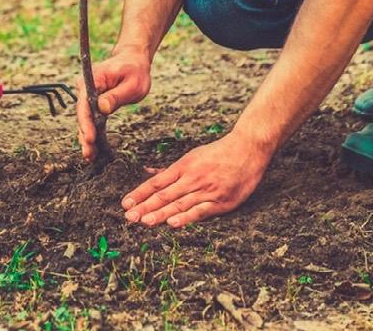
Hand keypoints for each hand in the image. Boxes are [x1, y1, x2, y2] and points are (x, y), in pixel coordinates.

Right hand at [77, 46, 151, 161]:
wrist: (133, 60)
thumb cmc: (135, 70)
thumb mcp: (132, 83)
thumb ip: (117, 96)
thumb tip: (102, 108)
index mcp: (94, 79)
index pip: (85, 103)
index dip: (86, 122)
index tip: (90, 138)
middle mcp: (85, 86)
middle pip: (82, 113)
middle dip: (85, 134)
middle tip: (89, 154)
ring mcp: (88, 95)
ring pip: (84, 119)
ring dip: (87, 137)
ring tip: (90, 156)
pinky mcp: (92, 102)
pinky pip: (90, 118)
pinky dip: (92, 132)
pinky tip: (93, 149)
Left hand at [121, 131, 269, 226]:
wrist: (247, 149)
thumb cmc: (218, 153)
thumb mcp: (192, 156)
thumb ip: (171, 169)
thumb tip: (149, 171)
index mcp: (184, 166)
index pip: (156, 182)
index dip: (140, 193)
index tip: (125, 203)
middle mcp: (192, 178)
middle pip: (164, 195)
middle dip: (145, 206)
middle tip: (128, 217)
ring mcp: (206, 190)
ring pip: (179, 204)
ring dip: (160, 214)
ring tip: (144, 222)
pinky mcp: (221, 202)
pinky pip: (200, 211)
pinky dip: (186, 218)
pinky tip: (173, 224)